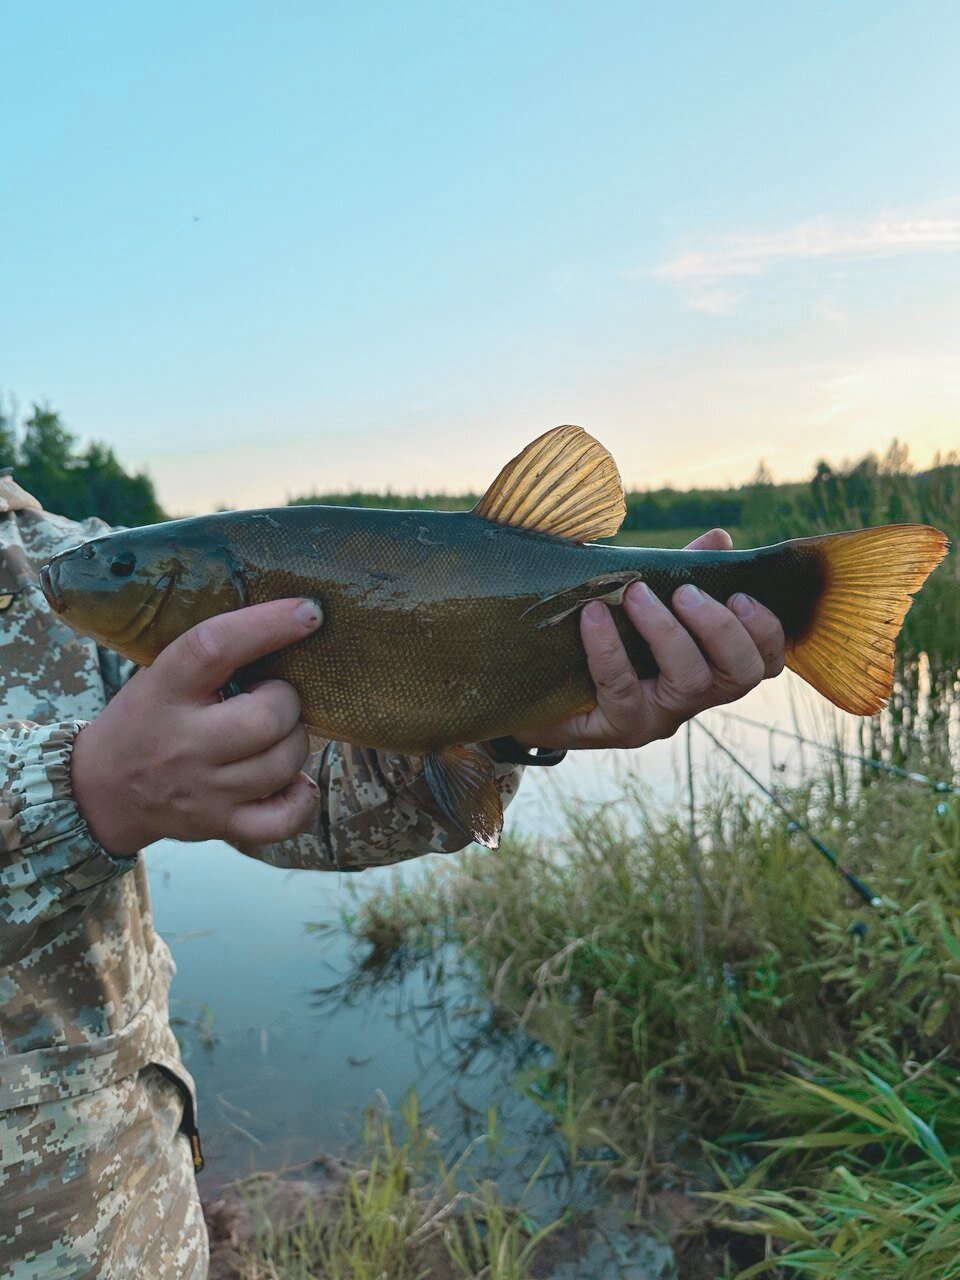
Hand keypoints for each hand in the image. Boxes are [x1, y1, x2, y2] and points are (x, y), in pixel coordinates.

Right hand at [71, 598, 323, 855]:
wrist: (104, 791)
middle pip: (265, 719)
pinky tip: (294, 780)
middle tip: (272, 697)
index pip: (214, 648)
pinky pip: (283, 820)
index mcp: (164, 690)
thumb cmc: (148, 719)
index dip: (267, 626)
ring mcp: (204, 790)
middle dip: (286, 701)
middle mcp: (184, 743)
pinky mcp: (221, 824)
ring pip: (282, 764)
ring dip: (296, 743)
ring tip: (276, 735)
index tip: (308, 612)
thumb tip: (294, 624)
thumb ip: (214, 657)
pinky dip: (302, 799)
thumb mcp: (160, 675)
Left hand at [517, 529, 784, 750]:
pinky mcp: (619, 727)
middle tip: (687, 592)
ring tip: (637, 594)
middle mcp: (693, 699)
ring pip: (690, 682)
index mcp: (710, 669)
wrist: (542, 691)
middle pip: (739, 674)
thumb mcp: (646, 604)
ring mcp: (659, 718)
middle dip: (722, 629)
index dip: (766, 632)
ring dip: (668, 631)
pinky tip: (592, 615)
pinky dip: (609, 647)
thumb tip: (719, 538)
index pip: (764, 662)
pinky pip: (624, 689)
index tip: (740, 595)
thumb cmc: (604, 641)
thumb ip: (684, 573)